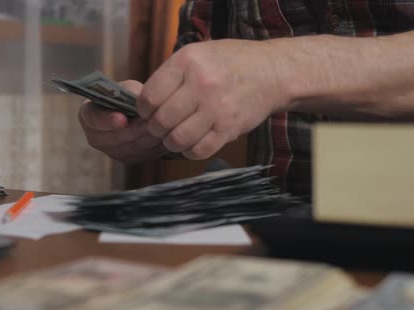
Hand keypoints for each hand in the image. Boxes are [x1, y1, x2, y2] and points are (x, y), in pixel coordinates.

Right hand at [78, 80, 168, 163]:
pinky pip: (142, 154)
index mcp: (89, 115)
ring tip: (161, 126)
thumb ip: (130, 91)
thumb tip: (139, 98)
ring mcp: (111, 151)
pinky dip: (155, 145)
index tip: (122, 118)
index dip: (108, 120)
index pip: (94, 119)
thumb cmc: (129, 95)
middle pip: (115, 138)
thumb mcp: (128, 88)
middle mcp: (95, 136)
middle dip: (135, 129)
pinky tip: (165, 135)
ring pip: (131, 148)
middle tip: (151, 121)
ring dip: (147, 137)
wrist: (138, 110)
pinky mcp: (128, 159)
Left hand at [138, 39, 290, 159]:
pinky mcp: (229, 128)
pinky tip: (193, 142)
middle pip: (160, 121)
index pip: (149, 97)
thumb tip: (142, 105)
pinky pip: (198, 151)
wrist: (272, 72)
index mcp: (187, 62)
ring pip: (177, 139)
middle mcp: (201, 84)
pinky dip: (190, 151)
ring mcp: (217, 108)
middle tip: (161, 126)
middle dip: (156, 129)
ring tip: (176, 135)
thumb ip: (171, 76)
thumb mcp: (197, 54)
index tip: (149, 111)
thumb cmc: (229, 63)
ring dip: (172, 142)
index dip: (143, 109)